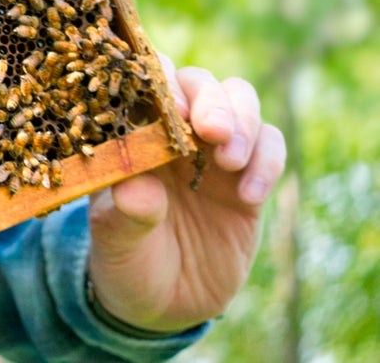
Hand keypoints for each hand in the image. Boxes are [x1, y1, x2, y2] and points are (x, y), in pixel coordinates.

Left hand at [85, 53, 286, 332]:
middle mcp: (173, 132)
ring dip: (242, 121)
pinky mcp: (249, 178)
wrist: (162, 303)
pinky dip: (267, 162)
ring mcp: (213, 151)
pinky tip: (249, 196)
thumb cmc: (126, 261)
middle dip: (209, 99)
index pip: (143, 82)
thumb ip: (125, 215)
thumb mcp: (115, 243)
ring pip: (239, 100)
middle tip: (212, 131)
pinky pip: (270, 146)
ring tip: (229, 160)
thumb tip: (136, 189)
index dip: (159, 83)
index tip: (170, 111)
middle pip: (198, 83)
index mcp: (131, 132)